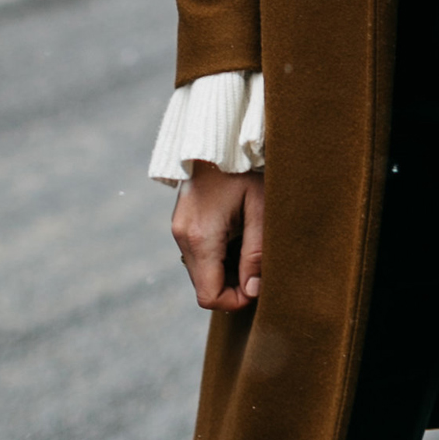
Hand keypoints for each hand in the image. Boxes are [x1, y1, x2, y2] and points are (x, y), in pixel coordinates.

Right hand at [171, 162, 263, 311]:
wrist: (219, 139)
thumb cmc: (245, 170)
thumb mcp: (260, 209)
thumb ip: (256, 253)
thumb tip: (253, 290)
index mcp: (200, 237)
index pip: (210, 296)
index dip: (236, 300)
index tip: (259, 284)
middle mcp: (182, 237)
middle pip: (204, 287)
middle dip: (234, 285)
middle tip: (259, 264)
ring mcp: (178, 230)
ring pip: (201, 273)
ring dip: (227, 271)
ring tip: (250, 244)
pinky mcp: (181, 224)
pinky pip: (198, 256)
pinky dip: (218, 257)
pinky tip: (238, 235)